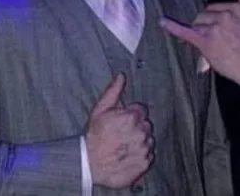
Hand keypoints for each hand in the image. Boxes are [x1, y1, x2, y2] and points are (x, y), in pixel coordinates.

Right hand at [85, 73, 153, 188]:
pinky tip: (128, 154)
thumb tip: (121, 76)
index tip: (123, 118)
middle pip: (146, 124)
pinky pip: (149, 155)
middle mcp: (142, 132)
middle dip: (137, 126)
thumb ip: (113, 91)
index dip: (132, 113)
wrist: (91, 163)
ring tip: (124, 144)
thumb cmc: (94, 135)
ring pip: (149, 140)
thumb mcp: (100, 109)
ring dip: (140, 140)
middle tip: (122, 132)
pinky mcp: (145, 163)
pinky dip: (141, 154)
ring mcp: (144, 149)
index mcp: (132, 117)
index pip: (142, 109)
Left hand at [161, 0, 239, 87]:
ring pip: (196, 25)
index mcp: (235, 8)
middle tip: (213, 41)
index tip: (211, 29)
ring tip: (211, 47)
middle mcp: (224, 14)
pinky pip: (185, 31)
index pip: (212, 9)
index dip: (210, 20)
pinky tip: (163, 22)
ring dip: (199, 34)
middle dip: (204, 27)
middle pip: (202, 16)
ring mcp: (214, 26)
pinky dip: (172, 26)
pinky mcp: (205, 39)